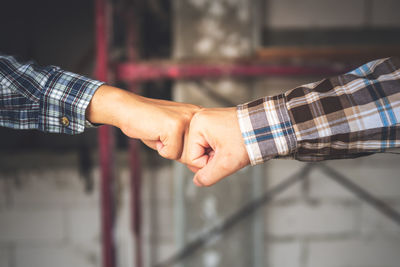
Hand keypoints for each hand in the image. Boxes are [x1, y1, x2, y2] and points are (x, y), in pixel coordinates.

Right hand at [86, 85, 200, 158]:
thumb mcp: (176, 136)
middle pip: (195, 153)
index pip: (204, 148)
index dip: (186, 151)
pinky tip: (155, 134)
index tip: (174, 138)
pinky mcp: (175, 126)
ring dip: (168, 150)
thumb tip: (200, 167)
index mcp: (200, 116)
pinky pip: (171, 154)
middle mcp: (197, 115)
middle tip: (164, 136)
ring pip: (184, 155)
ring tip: (160, 134)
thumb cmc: (151, 124)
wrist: (128, 109)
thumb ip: (190, 148)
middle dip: (177, 151)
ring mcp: (186, 119)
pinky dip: (160, 149)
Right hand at [183, 107, 249, 185]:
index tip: (224, 156)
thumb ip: (207, 177)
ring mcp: (207, 120)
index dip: (208, 164)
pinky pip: (209, 143)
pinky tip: (229, 144)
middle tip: (227, 152)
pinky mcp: (214, 122)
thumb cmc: (248, 139)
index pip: (191, 158)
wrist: (265, 126)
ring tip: (229, 147)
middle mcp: (199, 119)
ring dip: (216, 154)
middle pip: (195, 153)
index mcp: (197, 125)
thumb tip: (198, 181)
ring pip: (202, 149)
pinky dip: (219, 147)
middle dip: (211, 158)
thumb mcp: (226, 163)